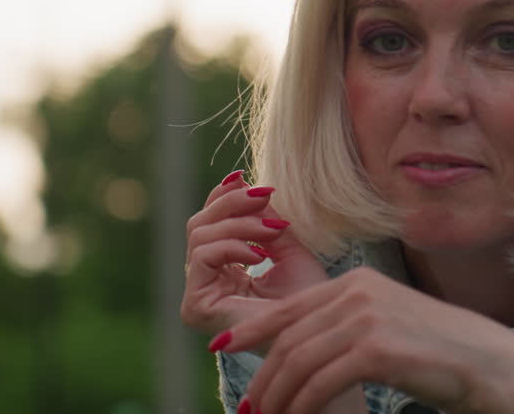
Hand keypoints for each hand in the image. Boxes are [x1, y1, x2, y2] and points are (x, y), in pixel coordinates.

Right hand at [181, 170, 331, 337]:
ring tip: (273, 230)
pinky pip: (204, 256)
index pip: (208, 223)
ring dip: (241, 225)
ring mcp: (196, 296)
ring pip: (200, 235)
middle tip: (266, 197)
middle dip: (233, 204)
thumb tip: (237, 180)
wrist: (318, 334)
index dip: (223, 196)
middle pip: (199, 224)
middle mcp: (204, 283)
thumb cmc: (309, 296)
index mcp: (222, 270)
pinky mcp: (195, 307)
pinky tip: (260, 254)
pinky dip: (233, 246)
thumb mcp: (284, 243)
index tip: (248, 179)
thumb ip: (260, 216)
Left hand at [214, 267, 513, 413]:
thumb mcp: (384, 325)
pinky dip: (302, 406)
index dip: (253, 328)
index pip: (290, 305)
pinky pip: (320, 383)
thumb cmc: (434, 352)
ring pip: (299, 362)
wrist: (485, 363)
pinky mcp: (376, 349)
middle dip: (263, 375)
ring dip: (278, 397)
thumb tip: (301, 348)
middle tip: (250, 405)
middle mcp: (357, 292)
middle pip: (289, 337)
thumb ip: (344, 326)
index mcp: (356, 282)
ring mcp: (366, 318)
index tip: (225, 347)